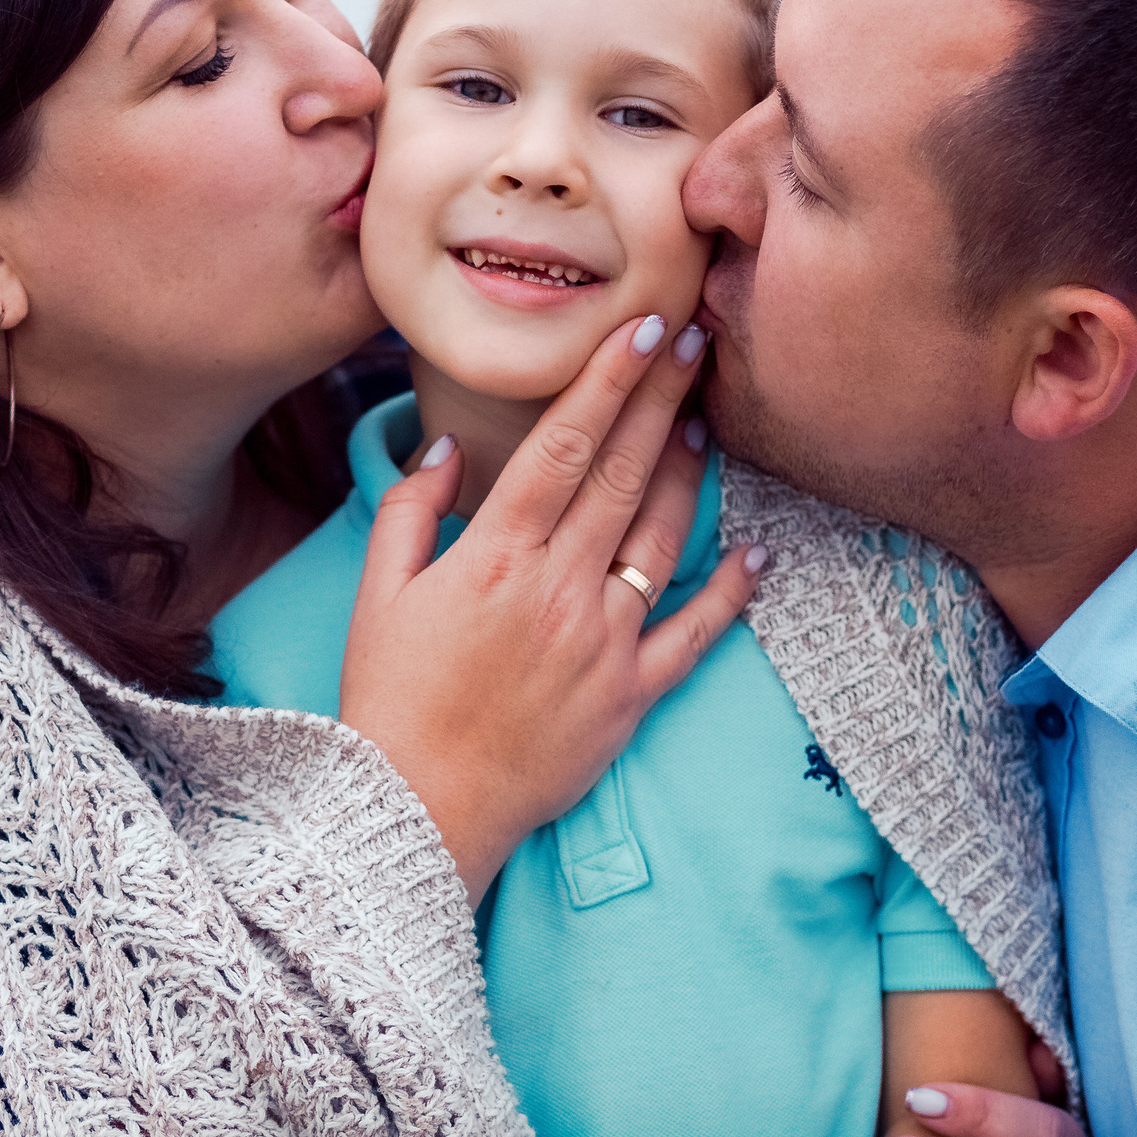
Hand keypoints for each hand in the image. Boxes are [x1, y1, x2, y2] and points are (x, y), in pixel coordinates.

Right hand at [338, 312, 766, 902]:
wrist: (417, 809)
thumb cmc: (389, 697)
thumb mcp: (378, 593)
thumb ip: (411, 507)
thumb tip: (451, 444)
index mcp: (494, 556)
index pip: (563, 445)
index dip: (609, 380)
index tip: (644, 326)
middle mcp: (557, 589)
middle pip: (622, 474)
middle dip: (662, 399)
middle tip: (698, 340)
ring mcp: (601, 643)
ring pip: (660, 539)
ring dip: (688, 474)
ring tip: (706, 421)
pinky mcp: (629, 697)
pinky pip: (693, 635)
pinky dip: (731, 593)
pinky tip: (758, 551)